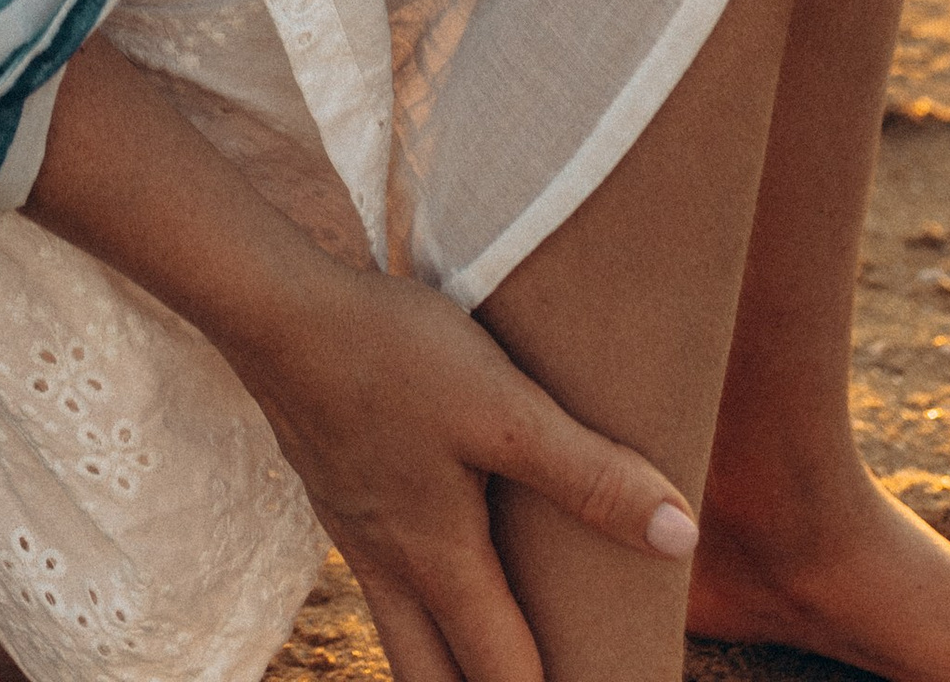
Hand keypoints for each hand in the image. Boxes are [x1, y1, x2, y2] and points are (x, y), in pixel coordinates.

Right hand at [31, 41, 692, 678]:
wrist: (272, 305)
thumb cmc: (389, 353)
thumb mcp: (503, 406)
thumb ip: (588, 472)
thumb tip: (677, 538)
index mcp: (439, 564)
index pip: (507, 678)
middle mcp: (391, 566)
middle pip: (439, 680)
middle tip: (539, 678)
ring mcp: (353, 530)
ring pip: (406, 632)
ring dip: (451, 656)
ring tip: (495, 642)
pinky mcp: (335, 488)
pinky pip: (383, 575)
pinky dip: (421, 597)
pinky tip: (437, 548)